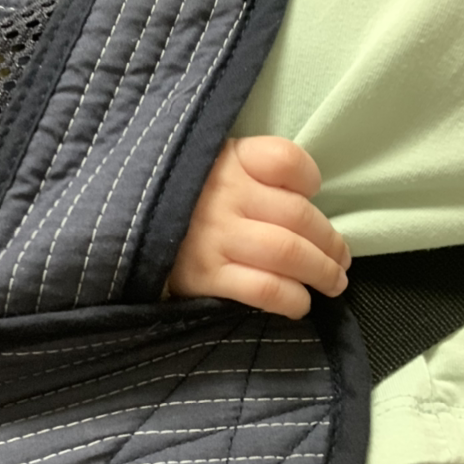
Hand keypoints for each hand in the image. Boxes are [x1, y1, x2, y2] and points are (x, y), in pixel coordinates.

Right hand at [166, 136, 350, 318]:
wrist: (122, 231)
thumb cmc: (180, 201)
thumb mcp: (208, 165)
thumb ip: (251, 168)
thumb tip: (306, 194)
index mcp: (228, 160)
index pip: (285, 160)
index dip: (310, 178)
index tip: (312, 193)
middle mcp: (223, 194)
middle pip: (299, 216)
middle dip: (330, 243)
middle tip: (342, 259)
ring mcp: (214, 236)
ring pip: (288, 252)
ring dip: (321, 272)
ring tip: (332, 283)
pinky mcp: (204, 276)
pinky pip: (265, 289)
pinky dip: (292, 298)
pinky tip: (300, 302)